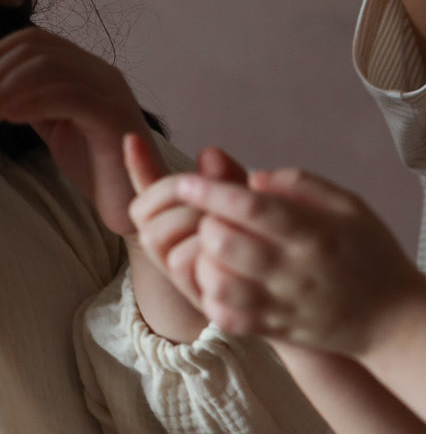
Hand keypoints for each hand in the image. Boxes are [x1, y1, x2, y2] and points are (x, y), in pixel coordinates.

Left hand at [0, 29, 154, 237]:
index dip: (0, 53)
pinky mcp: (115, 118)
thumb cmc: (99, 172)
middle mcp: (103, 75)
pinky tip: (9, 116)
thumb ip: (34, 103)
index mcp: (89, 72)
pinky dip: (31, 102)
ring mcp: (112, 94)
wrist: (133, 207)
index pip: (36, 41)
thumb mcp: (57, 127)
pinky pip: (68, 96)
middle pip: (39, 49)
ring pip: (50, 67)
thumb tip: (0, 88)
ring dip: (8, 85)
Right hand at [125, 134, 248, 307]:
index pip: (144, 192)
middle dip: (176, 194)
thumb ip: (225, 181)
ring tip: (225, 220)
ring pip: (156, 237)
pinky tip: (229, 243)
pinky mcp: (196, 294)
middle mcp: (169, 249)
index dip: (137, 167)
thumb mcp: (243, 205)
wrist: (282, 295)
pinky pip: (181, 262)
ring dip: (188, 220)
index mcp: (174, 223)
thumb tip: (210, 152)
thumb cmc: (260, 242)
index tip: (135, 139)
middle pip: (144, 213)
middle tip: (213, 196)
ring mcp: (180, 273)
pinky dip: (201, 248)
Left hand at [160, 167, 416, 351]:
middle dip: (204, 223)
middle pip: (223, 242)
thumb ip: (302, 186)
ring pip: (218, 282)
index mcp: (313, 233)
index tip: (186, 180)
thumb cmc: (372, 255)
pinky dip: (213, 298)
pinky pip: (226, 318)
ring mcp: (284, 305)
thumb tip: (252, 178)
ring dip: (204, 262)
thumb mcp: (351, 207)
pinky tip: (222, 282)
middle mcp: (295, 271)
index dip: (210, 190)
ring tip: (215, 252)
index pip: (250, 206)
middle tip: (212, 219)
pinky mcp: (278, 332)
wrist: (396, 321)